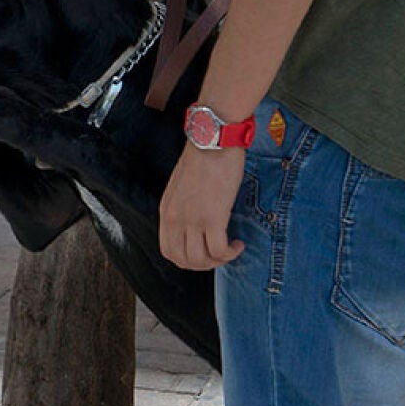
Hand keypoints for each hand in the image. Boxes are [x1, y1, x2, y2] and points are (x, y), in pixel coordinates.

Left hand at [159, 144, 246, 270]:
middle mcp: (175, 218)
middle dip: (204, 265)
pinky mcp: (213, 216)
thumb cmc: (203, 158)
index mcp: (166, 210)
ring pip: (200, 260)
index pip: (168, 250)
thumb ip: (183, 206)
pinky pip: (219, 250)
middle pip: (183, 260)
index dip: (187, 260)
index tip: (204, 254)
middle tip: (220, 256)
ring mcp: (192, 218)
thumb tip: (195, 224)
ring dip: (218, 261)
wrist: (213, 140)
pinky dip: (230, 253)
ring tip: (230, 250)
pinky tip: (238, 244)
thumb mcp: (182, 186)